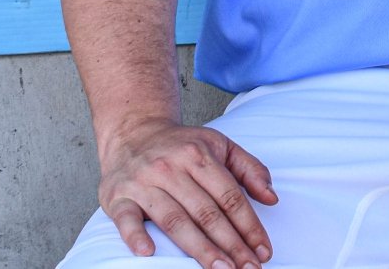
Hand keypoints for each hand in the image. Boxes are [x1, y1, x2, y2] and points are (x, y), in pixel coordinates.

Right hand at [98, 116, 276, 268]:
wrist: (133, 132)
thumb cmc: (183, 146)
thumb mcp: (220, 146)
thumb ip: (250, 169)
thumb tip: (271, 198)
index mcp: (199, 155)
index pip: (230, 197)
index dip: (249, 226)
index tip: (263, 250)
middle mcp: (171, 168)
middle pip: (206, 212)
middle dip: (230, 244)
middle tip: (247, 268)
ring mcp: (142, 183)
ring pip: (174, 220)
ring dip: (199, 248)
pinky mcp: (117, 197)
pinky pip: (126, 219)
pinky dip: (135, 236)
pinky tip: (149, 253)